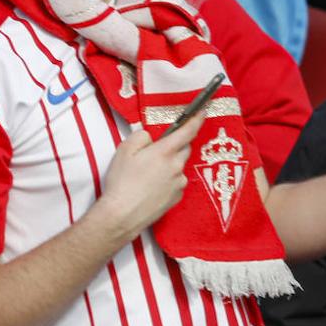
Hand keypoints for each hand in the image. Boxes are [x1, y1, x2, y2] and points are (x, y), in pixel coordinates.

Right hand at [95, 114, 205, 239]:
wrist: (122, 215)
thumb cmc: (121, 182)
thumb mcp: (124, 150)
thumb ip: (141, 137)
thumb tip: (150, 138)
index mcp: (165, 152)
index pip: (188, 131)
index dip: (197, 119)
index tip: (204, 110)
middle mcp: (176, 167)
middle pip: (184, 149)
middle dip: (176, 145)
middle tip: (157, 150)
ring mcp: (178, 184)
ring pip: (179, 167)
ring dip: (169, 165)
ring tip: (147, 175)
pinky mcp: (176, 198)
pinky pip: (176, 183)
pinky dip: (168, 181)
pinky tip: (151, 187)